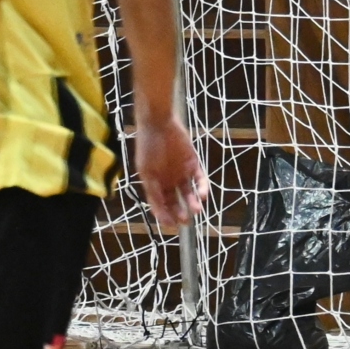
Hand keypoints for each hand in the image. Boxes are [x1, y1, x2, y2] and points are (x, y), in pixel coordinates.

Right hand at [135, 114, 206, 232]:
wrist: (159, 123)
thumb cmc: (148, 147)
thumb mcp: (146, 172)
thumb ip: (153, 191)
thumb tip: (158, 211)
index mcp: (154, 183)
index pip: (160, 204)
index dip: (165, 215)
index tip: (171, 225)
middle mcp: (168, 180)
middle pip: (175, 201)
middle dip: (180, 212)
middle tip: (186, 221)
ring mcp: (181, 172)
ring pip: (189, 193)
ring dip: (193, 202)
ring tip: (196, 210)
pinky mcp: (193, 163)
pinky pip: (199, 179)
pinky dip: (202, 188)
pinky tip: (202, 195)